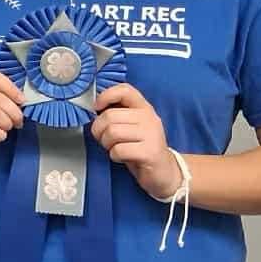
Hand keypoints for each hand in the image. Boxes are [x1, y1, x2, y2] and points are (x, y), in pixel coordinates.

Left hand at [92, 83, 181, 197]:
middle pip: (109, 115)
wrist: (164, 172)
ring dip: (106, 144)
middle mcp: (149, 118)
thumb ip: (117, 114)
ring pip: (112, 132)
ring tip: (114, 148)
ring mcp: (151, 134)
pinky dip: (114, 156)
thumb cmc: (141, 148)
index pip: (124, 90)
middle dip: (98, 130)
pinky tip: (122, 157)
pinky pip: (118, 150)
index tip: (97, 108)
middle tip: (103, 138)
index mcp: (143, 108)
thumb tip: (95, 107)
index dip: (106, 96)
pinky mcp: (150, 152)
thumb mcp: (131, 126)